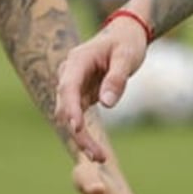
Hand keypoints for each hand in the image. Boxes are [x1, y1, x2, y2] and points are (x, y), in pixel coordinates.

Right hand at [54, 20, 150, 158]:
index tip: (76, 128)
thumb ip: (117, 78)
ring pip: (69, 117)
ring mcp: (73, 86)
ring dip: (81, 138)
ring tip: (100, 158)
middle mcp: (69, 74)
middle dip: (78, 133)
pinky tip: (96, 152)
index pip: (68, 87)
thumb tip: (107, 105)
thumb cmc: (126, 42)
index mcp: (77, 61)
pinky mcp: (80, 96)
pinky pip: (78, 118)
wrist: (125, 35)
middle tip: (97, 155)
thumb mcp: (126, 57)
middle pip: (66, 107)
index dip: (70, 108)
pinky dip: (86, 135)